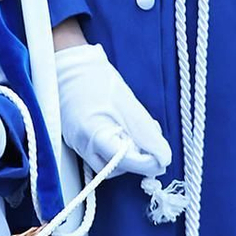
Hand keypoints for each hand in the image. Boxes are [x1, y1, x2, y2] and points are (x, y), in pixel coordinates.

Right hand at [53, 41, 170, 177]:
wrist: (71, 66)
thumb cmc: (97, 80)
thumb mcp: (129, 106)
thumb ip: (147, 135)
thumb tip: (163, 159)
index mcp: (94, 135)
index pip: (125, 162)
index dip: (147, 162)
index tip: (161, 157)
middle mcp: (81, 145)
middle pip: (115, 168)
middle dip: (136, 158)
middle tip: (147, 139)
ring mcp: (77, 143)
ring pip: (108, 162)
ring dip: (126, 152)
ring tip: (133, 129)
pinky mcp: (77, 139)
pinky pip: (100, 152)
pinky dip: (115, 145)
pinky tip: (121, 129)